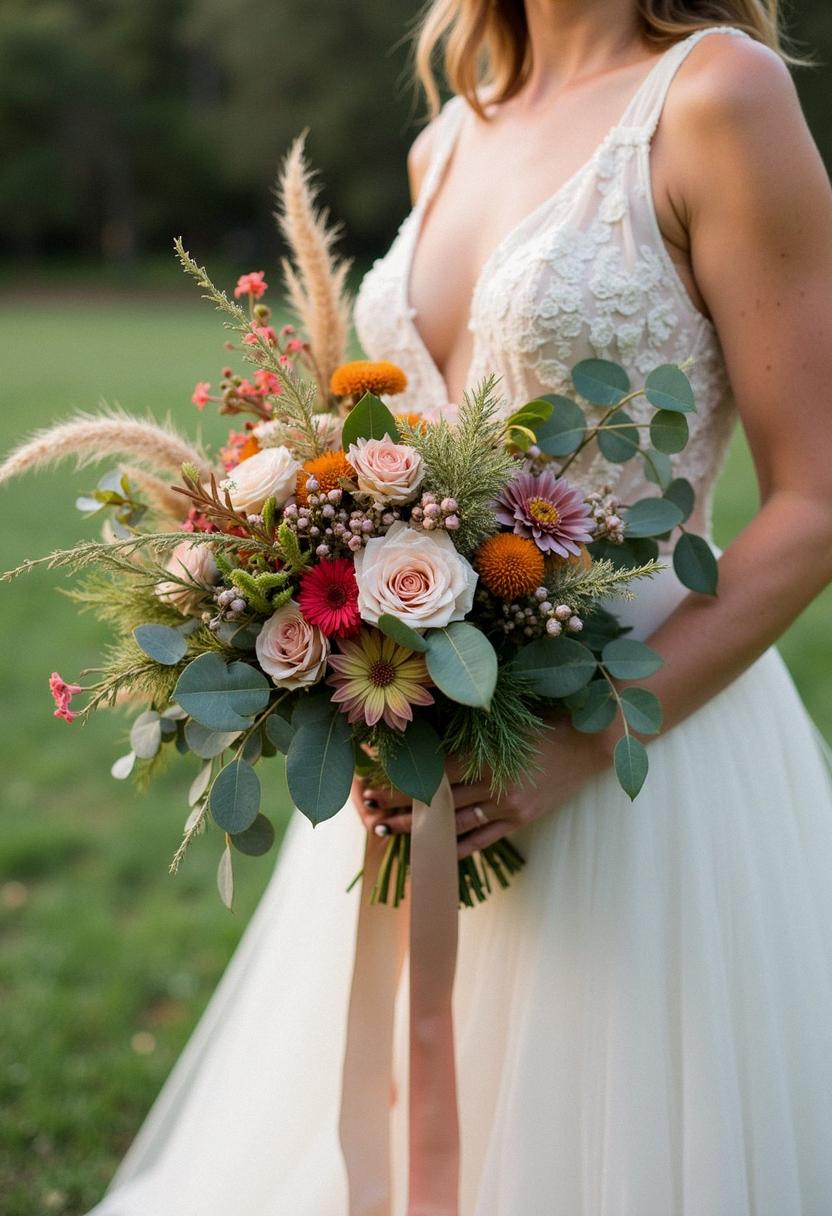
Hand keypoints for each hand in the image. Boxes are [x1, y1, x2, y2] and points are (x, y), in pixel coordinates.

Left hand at [352, 718, 611, 858]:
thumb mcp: (503, 723)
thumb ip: (468, 737)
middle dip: (399, 807)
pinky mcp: (521, 819)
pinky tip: (432, 853)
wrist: (591, 741)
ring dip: (418, 829)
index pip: (431, 773)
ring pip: (453, 824)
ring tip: (389, 830)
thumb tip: (424, 740)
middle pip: (436, 801)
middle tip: (369, 811)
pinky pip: (481, 839)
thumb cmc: (545, 721)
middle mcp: (493, 786)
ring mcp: (508, 807)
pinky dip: (455, 848)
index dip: (399, 781)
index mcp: (486, 757)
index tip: (373, 784)